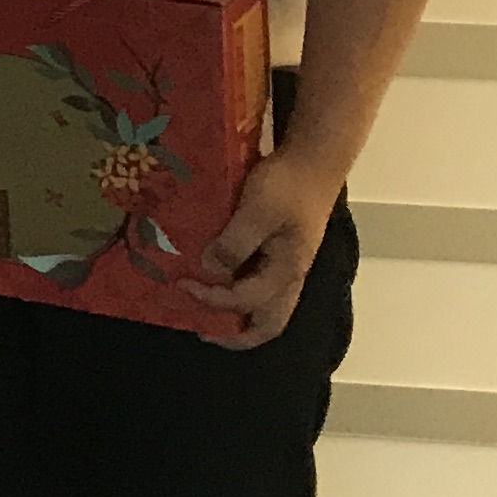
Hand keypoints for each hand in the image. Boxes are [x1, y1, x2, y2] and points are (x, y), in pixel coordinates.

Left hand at [185, 146, 342, 347]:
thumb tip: (210, 270)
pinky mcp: (278, 252)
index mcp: (287, 271)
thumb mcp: (258, 210)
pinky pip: (259, 284)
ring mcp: (286, 266)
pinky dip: (238, 290)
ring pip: (265, 307)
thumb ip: (236, 241)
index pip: (247, 302)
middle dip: (236, 335)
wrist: (312, 161)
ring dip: (236, 315)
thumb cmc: (288, 185)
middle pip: (268, 324)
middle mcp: (289, 276)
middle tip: (202, 330)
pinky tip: (215, 278)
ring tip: (203, 310)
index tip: (183, 284)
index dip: (213, 300)